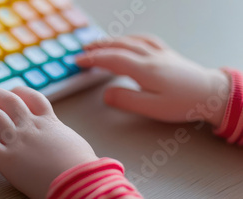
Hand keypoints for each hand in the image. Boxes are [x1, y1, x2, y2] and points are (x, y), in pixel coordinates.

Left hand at [0, 87, 97, 198]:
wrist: (78, 179)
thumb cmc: (81, 166)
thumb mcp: (75, 144)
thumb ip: (63, 139)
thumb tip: (65, 144)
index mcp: (49, 122)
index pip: (33, 99)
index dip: (22, 92)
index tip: (15, 90)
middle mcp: (31, 126)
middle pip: (9, 101)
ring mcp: (17, 140)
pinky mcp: (7, 159)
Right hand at [76, 35, 229, 126]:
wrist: (212, 94)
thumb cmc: (183, 103)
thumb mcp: (151, 108)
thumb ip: (126, 100)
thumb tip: (105, 94)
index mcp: (144, 69)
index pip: (112, 59)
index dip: (93, 59)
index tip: (78, 61)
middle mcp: (150, 56)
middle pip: (119, 47)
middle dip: (98, 48)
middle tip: (82, 51)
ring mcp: (159, 53)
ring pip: (130, 41)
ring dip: (111, 41)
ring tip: (98, 44)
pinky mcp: (167, 54)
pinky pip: (144, 39)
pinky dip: (130, 38)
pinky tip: (127, 40)